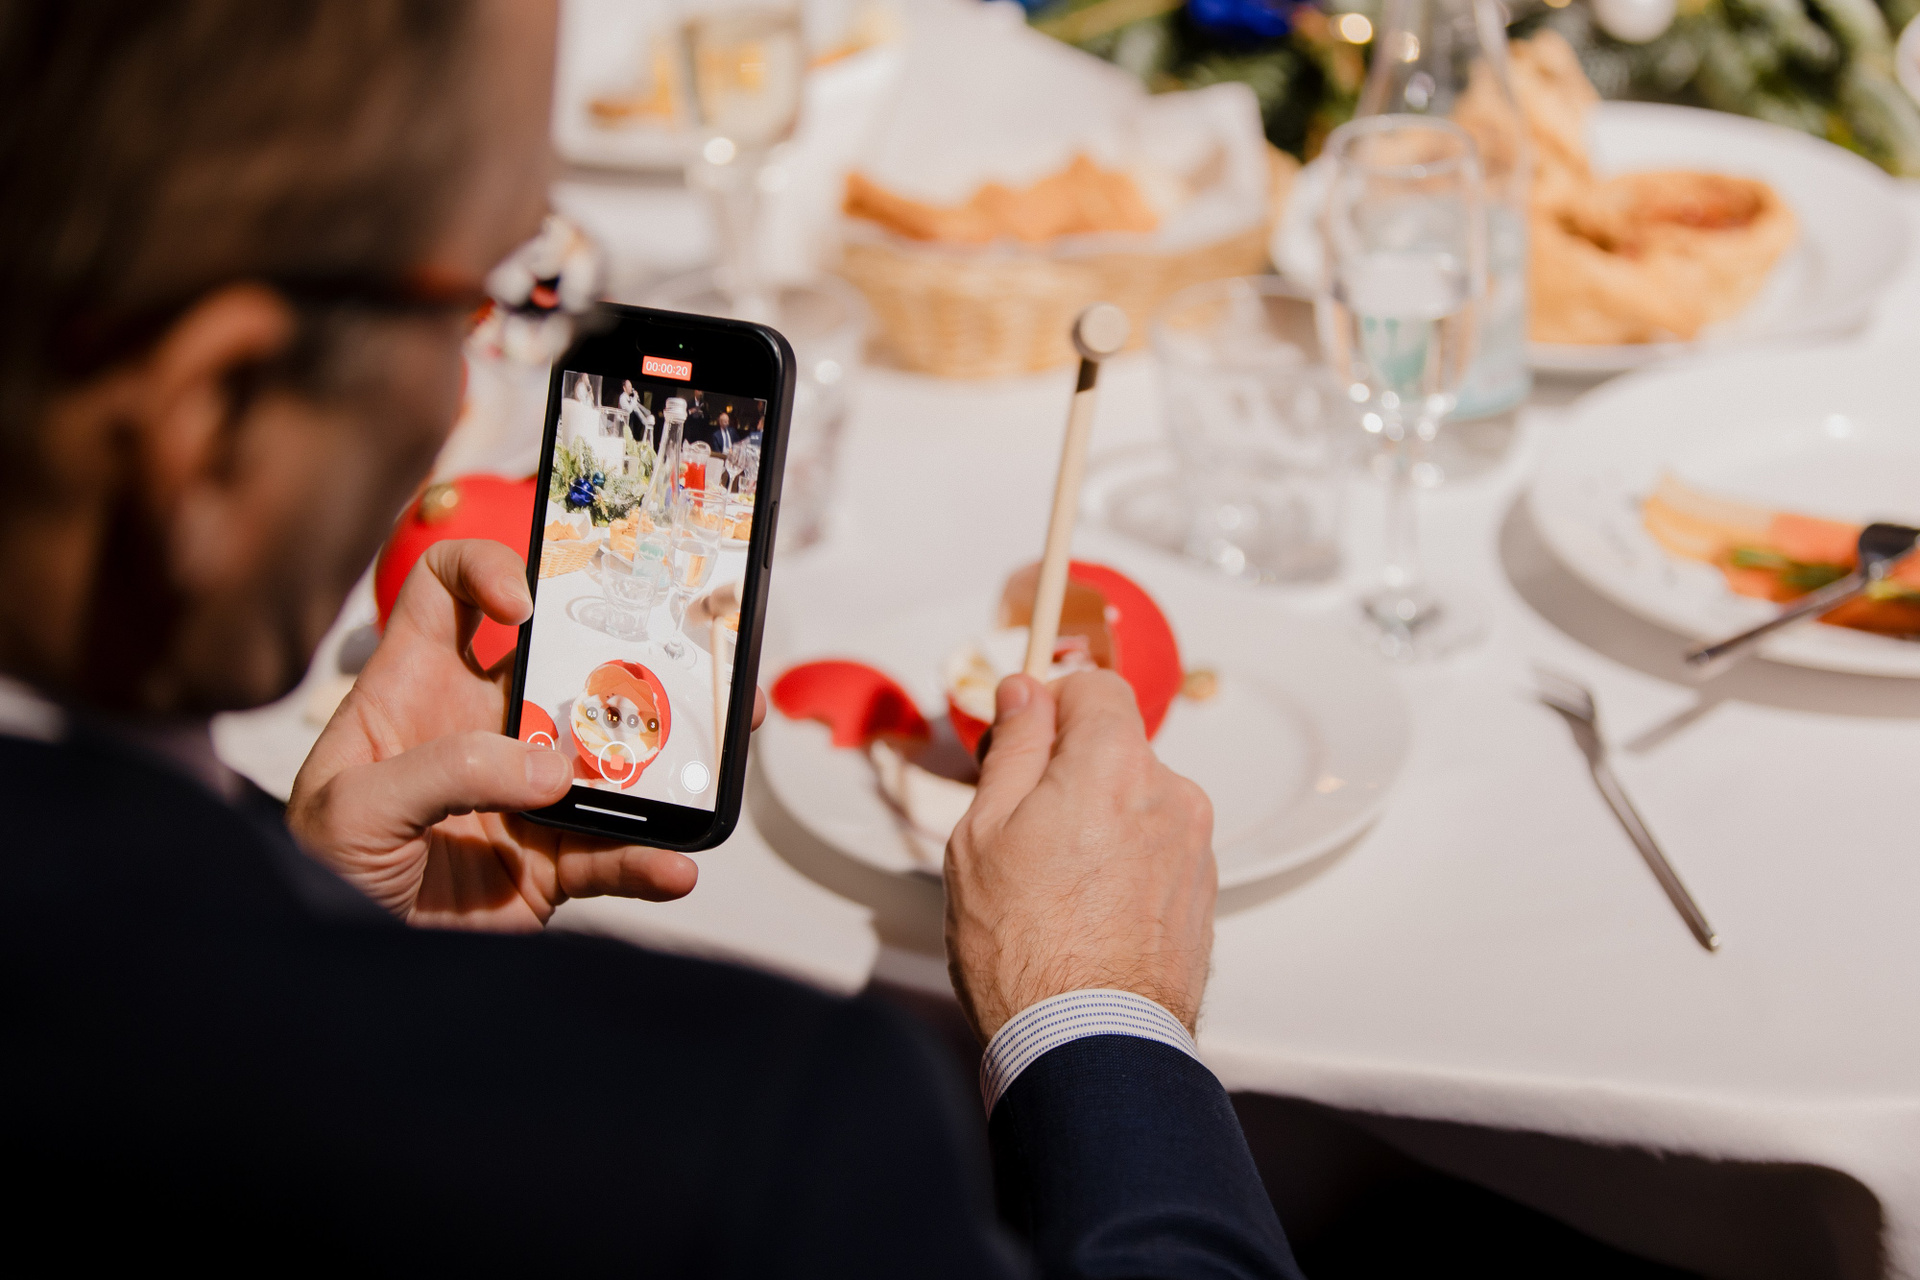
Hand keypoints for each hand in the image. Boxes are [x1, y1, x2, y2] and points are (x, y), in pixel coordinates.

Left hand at [287, 538, 764, 930]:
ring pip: (613, 757)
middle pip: (567, 666)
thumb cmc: (319, 870)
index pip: (448, 592)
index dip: (486, 570)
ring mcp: (525, 794)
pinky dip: (649, 860)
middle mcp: (482, 729)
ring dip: (668, 753)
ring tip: (718, 748)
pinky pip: (615, 853)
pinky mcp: (552, 862)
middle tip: (684, 646)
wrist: (342, 971)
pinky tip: (673, 866)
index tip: (528, 602)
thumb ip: (448, 771)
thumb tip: (553, 770)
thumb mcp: (355, 807)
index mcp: (417, 690)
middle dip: (631, 650)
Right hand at [943, 670, 1215, 1042]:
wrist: (1091, 1043)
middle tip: (1019, 830)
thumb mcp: (982, 833)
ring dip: (1098, 822)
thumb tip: (1024, 693)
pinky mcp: (1202, 893)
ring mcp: (1193, 847)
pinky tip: (1086, 913)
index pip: (1095, 686)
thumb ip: (1012, 749)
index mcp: (1115, 763)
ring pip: (1135, 802)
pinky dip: (1124, 865)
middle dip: (1069, 771)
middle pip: (1115, 748)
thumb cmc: (1024, 946)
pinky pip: (1156, 850)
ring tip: (1052, 887)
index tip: (1019, 740)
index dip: (1051, 704)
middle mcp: (1170, 794)